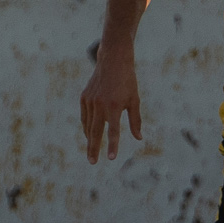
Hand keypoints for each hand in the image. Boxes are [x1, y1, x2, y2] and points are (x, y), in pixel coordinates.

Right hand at [80, 45, 141, 162]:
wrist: (113, 60)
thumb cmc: (127, 81)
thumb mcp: (134, 100)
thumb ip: (135, 120)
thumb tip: (139, 138)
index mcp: (115, 106)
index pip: (114, 131)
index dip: (113, 145)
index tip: (111, 158)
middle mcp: (100, 104)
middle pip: (95, 132)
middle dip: (94, 149)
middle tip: (93, 162)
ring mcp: (90, 101)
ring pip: (88, 125)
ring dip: (90, 139)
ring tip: (92, 152)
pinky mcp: (84, 97)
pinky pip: (85, 116)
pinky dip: (87, 126)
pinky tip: (89, 134)